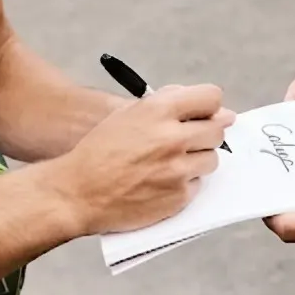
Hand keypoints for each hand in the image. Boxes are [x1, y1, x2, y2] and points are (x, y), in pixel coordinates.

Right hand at [50, 85, 233, 235]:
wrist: (77, 193)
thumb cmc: (99, 152)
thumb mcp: (127, 114)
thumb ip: (168, 104)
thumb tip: (211, 107)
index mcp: (158, 110)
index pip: (211, 98)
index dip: (209, 106)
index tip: (205, 114)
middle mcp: (172, 138)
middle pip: (217, 130)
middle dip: (206, 134)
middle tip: (187, 141)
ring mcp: (177, 169)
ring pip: (212, 159)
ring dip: (197, 159)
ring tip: (169, 163)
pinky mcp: (178, 196)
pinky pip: (198, 184)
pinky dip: (185, 183)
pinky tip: (162, 181)